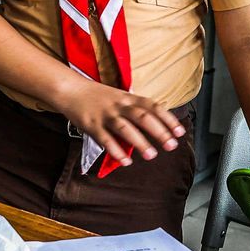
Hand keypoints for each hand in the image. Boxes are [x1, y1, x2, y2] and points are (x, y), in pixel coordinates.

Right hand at [56, 80, 185, 166]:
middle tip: (171, 146)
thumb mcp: (119, 96)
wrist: (70, 89)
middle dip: (158, 132)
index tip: (179, 132)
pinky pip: (105, 139)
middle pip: (142, 117)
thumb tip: (157, 125)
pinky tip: (126, 161)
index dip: (167, 119)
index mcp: (128, 97)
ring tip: (152, 155)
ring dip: (139, 142)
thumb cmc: (97, 96)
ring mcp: (105, 115)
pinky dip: (116, 151)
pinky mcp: (91, 125)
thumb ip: (136, 109)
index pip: (153, 106)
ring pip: (125, 128)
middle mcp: (119, 105)